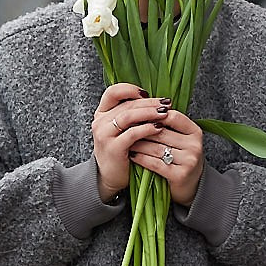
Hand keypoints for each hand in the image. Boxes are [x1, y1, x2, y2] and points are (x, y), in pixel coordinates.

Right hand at [92, 84, 171, 200]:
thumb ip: (132, 113)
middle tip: (166, 103)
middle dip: (149, 102)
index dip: (131, 89)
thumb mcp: (122, 129)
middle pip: (126, 104)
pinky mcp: (113, 148)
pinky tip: (159, 128)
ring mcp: (104, 135)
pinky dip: (147, 129)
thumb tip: (156, 99)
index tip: (147, 94)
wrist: (111, 176)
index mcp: (102, 113)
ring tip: (164, 113)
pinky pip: (132, 134)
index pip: (113, 92)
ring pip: (128, 116)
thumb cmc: (121, 149)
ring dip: (149, 113)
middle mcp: (100, 121)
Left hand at [129, 107, 204, 207]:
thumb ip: (168, 125)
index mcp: (195, 132)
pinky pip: (155, 163)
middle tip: (125, 127)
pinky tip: (132, 155)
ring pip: (156, 148)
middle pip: (161, 132)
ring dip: (138, 144)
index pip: (173, 116)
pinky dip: (141, 158)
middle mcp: (194, 145)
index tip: (138, 115)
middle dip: (141, 130)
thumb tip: (144, 108)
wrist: (192, 186)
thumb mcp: (181, 139)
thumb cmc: (181, 158)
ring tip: (125, 141)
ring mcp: (189, 161)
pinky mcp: (180, 175)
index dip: (154, 114)